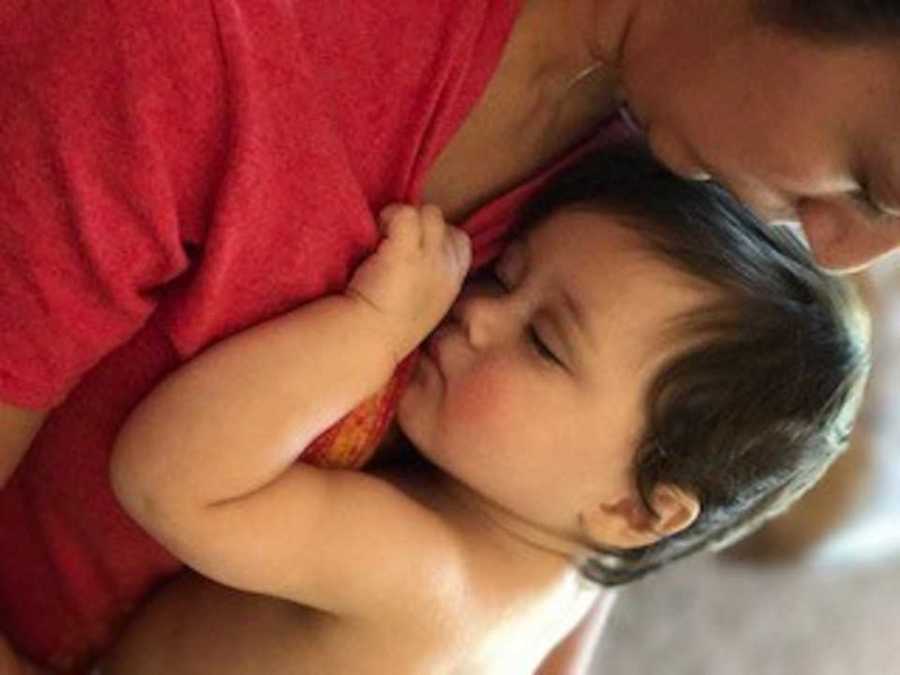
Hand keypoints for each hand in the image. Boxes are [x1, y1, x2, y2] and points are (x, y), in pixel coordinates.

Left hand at [347, 204, 470, 361]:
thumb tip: (417, 255)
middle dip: (417, 225)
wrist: (366, 341)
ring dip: (403, 217)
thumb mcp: (423, 305)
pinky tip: (376, 234)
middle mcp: (447, 268)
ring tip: (382, 236)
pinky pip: (405, 213)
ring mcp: (429, 258)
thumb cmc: (386, 328)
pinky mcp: (406, 251)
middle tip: (392, 241)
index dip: (434, 236)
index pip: (459, 241)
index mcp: (452, 283)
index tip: (411, 249)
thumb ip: (428, 278)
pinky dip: (388, 217)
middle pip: (442, 222)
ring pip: (428, 212)